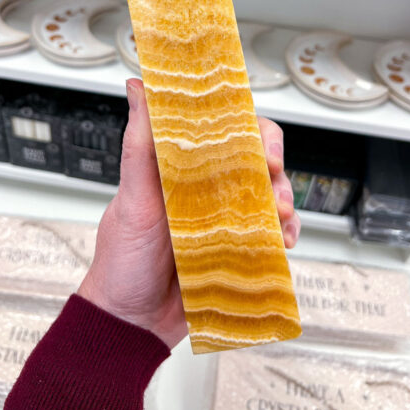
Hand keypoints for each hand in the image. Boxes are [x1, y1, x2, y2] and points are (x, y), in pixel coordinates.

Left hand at [78, 78, 300, 348]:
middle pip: (255, 159)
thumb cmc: (123, 259)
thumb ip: (139, 144)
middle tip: (272, 177)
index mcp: (183, 168)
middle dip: (273, 163)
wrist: (130, 322)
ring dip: (284, 198)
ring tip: (279, 216)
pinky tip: (283, 241)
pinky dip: (285, 233)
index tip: (258, 141)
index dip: (246, 128)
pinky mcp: (239, 248)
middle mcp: (207, 189)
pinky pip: (273, 234)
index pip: (222, 131)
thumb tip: (138, 88)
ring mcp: (225, 219)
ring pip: (270, 194)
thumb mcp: (132, 198)